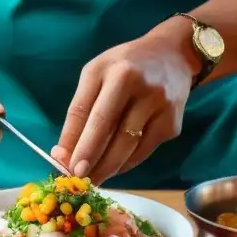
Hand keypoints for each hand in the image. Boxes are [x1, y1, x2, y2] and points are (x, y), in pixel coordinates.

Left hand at [53, 20, 197, 184]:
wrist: (173, 56)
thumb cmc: (125, 66)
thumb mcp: (97, 75)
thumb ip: (80, 110)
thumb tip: (63, 153)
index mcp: (116, 71)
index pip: (89, 112)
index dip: (76, 142)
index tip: (65, 166)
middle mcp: (140, 87)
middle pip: (110, 132)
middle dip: (91, 160)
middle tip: (78, 180)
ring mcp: (160, 107)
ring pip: (128, 147)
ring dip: (107, 168)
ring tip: (92, 179)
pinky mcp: (172, 125)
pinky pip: (143, 151)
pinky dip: (126, 163)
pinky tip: (114, 167)